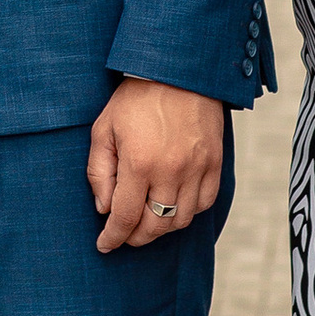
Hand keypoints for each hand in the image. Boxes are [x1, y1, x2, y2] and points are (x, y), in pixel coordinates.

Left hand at [87, 79, 225, 254]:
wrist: (179, 70)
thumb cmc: (135, 98)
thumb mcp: (104, 129)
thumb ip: (99, 172)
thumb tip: (104, 209)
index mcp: (139, 163)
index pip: (125, 217)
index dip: (113, 237)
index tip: (105, 245)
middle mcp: (171, 171)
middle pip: (155, 226)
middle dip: (135, 237)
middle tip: (124, 234)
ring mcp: (198, 168)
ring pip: (180, 221)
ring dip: (161, 228)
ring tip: (146, 222)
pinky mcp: (215, 163)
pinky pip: (204, 203)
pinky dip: (186, 213)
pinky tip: (172, 207)